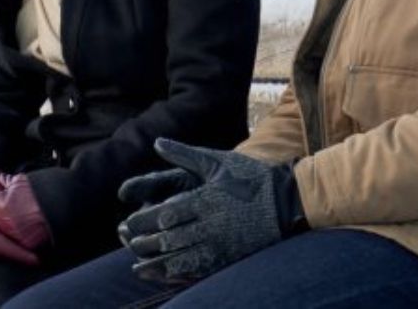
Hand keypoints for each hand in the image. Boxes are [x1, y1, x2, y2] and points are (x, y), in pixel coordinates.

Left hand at [0, 168, 50, 249]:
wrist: (58, 202)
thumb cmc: (38, 190)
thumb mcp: (17, 180)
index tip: (9, 203)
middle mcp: (2, 221)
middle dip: (2, 217)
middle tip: (17, 212)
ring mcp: (12, 234)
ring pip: (4, 234)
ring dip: (10, 228)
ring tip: (24, 220)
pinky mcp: (23, 244)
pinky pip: (16, 243)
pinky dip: (21, 237)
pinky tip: (28, 229)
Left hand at [117, 138, 301, 283]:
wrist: (288, 200)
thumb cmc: (251, 176)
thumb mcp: (217, 161)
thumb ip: (184, 154)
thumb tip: (156, 142)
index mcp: (205, 199)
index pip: (166, 215)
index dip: (144, 221)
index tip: (129, 223)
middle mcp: (211, 224)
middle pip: (170, 239)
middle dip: (146, 243)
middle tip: (130, 243)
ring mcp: (222, 243)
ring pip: (182, 258)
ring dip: (157, 264)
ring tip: (138, 266)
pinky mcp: (231, 256)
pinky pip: (200, 270)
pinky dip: (179, 274)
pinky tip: (165, 274)